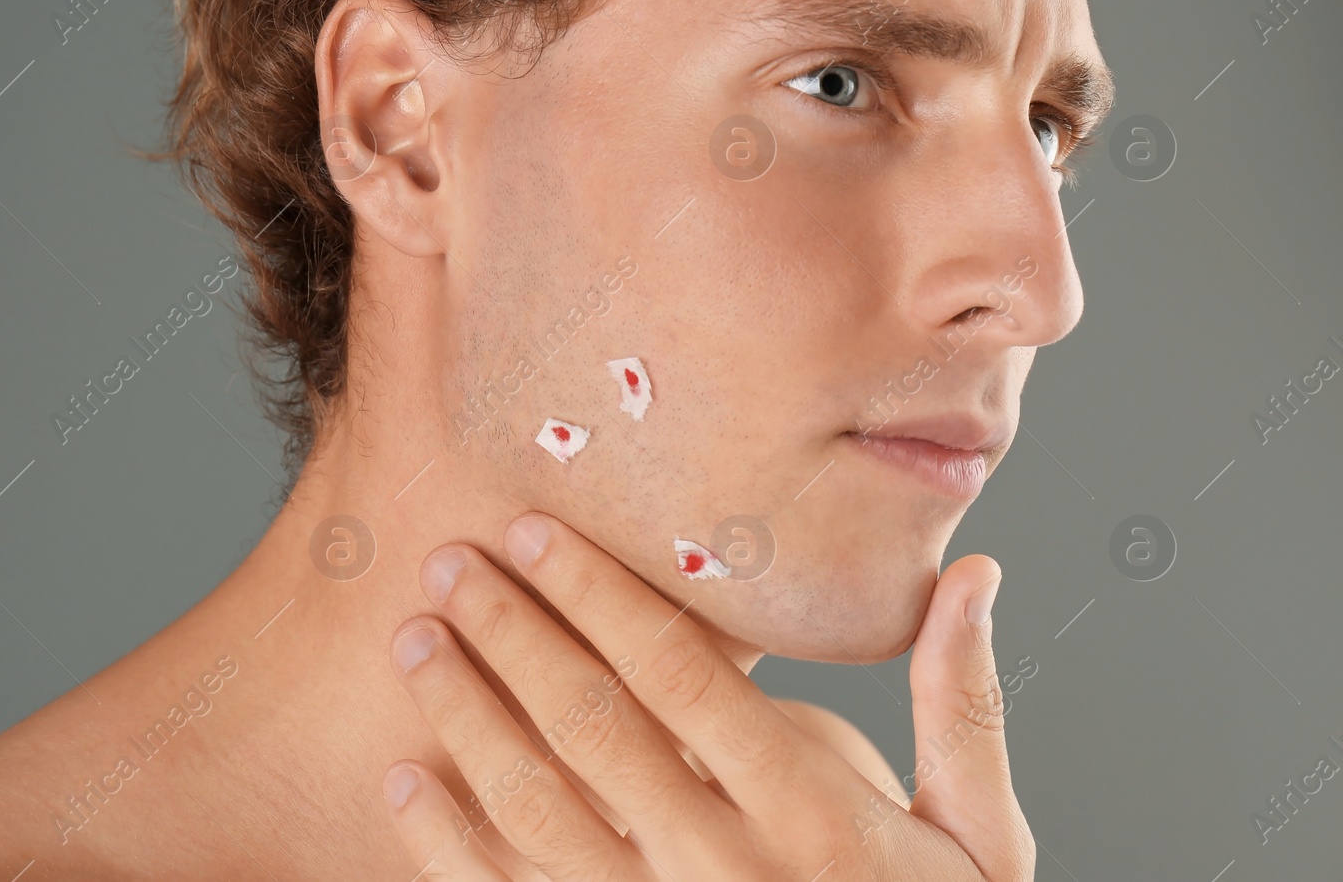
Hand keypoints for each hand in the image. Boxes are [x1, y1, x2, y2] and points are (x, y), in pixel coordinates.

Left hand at [380, 513, 1033, 879]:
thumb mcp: (978, 838)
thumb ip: (962, 705)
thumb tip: (974, 573)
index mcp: (814, 814)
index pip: (681, 676)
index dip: (599, 595)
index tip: (536, 533)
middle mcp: (724, 868)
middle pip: (591, 725)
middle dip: (511, 632)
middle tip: (451, 562)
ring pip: (534, 807)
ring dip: (464, 716)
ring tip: (416, 642)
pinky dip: (444, 845)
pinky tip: (403, 783)